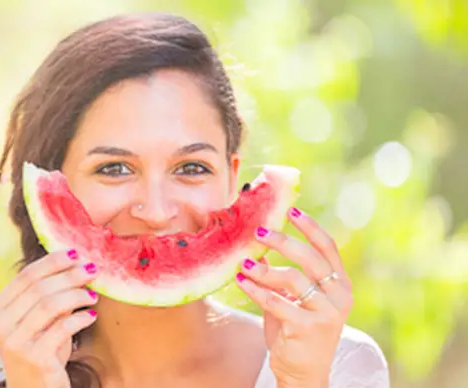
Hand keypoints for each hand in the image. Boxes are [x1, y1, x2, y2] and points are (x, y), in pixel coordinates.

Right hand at [0, 249, 98, 387]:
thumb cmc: (40, 351)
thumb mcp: (39, 321)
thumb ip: (49, 296)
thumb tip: (76, 264)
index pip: (26, 276)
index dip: (53, 261)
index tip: (76, 254)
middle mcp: (0, 325)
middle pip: (39, 287)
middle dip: (70, 275)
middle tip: (92, 271)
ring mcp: (14, 343)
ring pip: (51, 305)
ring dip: (77, 295)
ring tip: (93, 296)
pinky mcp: (34, 358)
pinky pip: (63, 328)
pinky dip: (80, 318)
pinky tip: (91, 316)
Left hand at [236, 207, 352, 386]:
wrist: (303, 372)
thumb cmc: (295, 329)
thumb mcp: (294, 298)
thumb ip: (285, 275)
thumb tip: (260, 247)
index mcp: (340, 284)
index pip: (328, 248)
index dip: (310, 226)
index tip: (290, 209)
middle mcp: (339, 296)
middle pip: (310, 258)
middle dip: (283, 242)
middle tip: (258, 232)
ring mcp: (326, 313)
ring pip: (292, 278)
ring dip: (263, 269)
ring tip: (243, 263)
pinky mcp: (308, 328)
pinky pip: (276, 301)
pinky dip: (255, 289)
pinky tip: (240, 281)